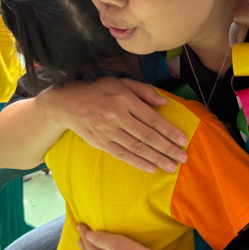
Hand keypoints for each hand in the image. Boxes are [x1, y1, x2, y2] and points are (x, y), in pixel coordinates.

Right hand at [41, 76, 187, 172]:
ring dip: (156, 158)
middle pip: (147, 135)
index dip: (169, 130)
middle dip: (167, 148)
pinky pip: (122, 154)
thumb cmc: (98, 90)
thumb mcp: (121, 82)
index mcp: (125, 99)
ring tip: (171, 166)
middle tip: (183, 158)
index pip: (152, 118)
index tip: (183, 140)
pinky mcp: (100, 142)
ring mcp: (108, 131)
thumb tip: (165, 102)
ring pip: (136, 147)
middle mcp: (117, 115)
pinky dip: (137, 162)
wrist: (66, 103)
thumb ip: (144, 90)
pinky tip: (151, 167)